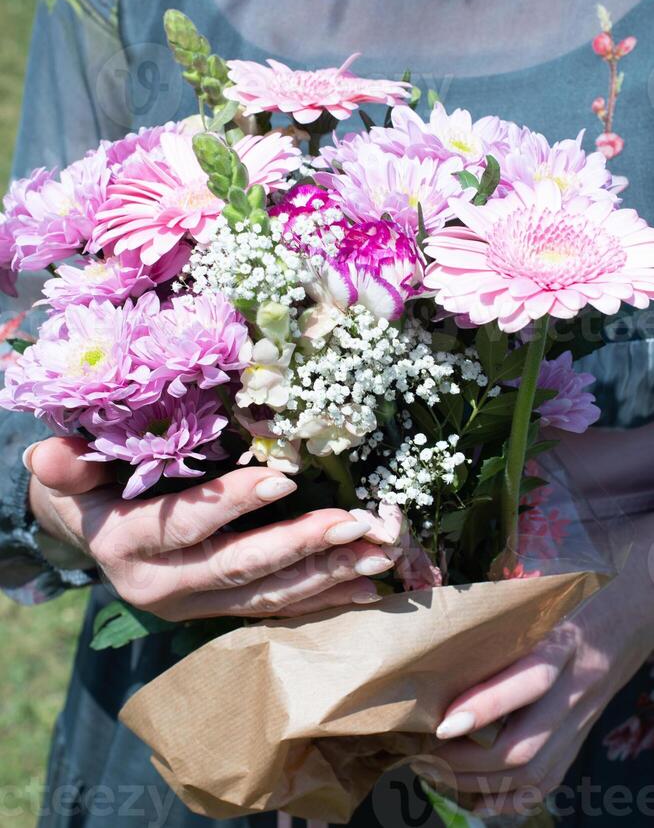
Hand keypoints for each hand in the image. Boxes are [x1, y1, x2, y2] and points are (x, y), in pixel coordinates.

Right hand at [25, 437, 392, 620]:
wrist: (87, 536)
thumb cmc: (87, 489)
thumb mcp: (67, 473)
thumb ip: (65, 467)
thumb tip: (45, 455)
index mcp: (126, 547)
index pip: (183, 525)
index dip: (231, 502)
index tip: (283, 477)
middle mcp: (161, 587)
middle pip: (237, 568)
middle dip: (299, 546)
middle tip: (353, 523)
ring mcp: (193, 606)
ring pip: (265, 596)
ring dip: (325, 576)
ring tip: (376, 555)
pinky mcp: (217, 611)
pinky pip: (274, 609)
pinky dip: (321, 598)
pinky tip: (364, 586)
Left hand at [416, 514, 653, 817]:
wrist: (625, 624)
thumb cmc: (567, 606)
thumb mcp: (537, 607)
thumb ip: (501, 626)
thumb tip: (440, 644)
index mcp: (563, 646)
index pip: (529, 682)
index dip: (486, 708)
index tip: (442, 726)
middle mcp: (575, 691)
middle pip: (526, 745)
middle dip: (469, 763)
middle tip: (423, 757)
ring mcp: (580, 722)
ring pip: (534, 772)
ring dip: (481, 784)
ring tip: (437, 775)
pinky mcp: (579, 740)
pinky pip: (548, 781)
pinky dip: (510, 798)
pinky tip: (477, 800)